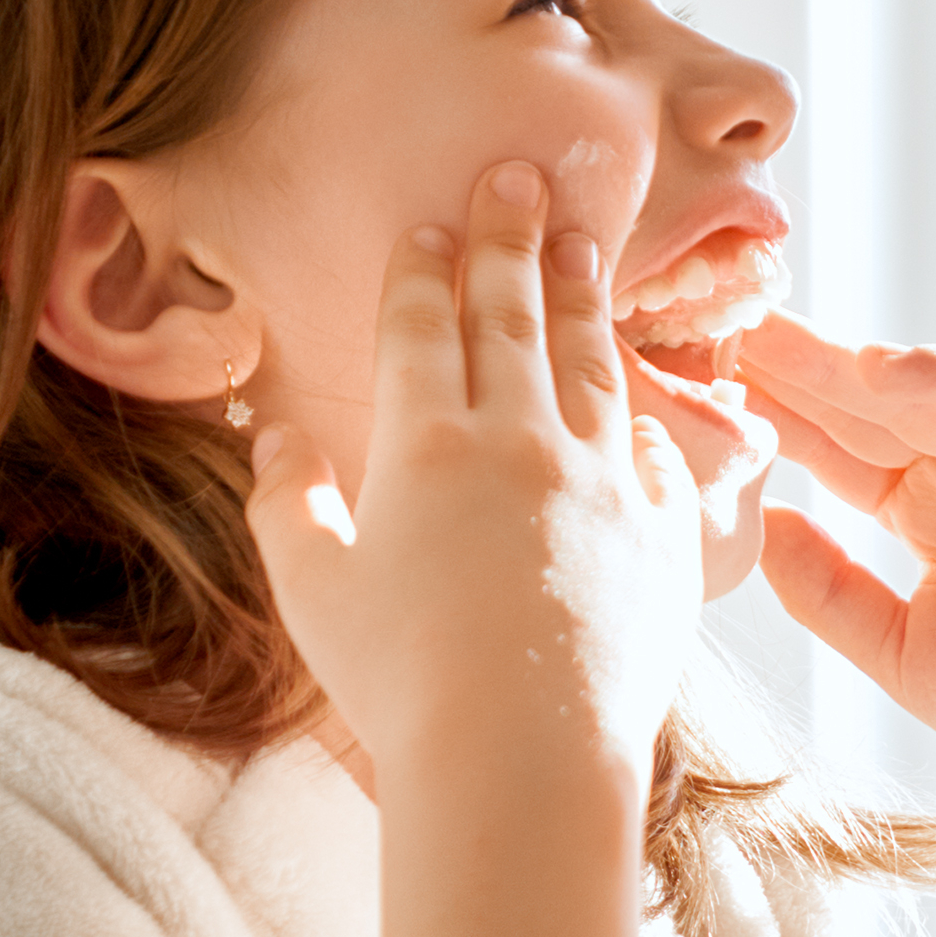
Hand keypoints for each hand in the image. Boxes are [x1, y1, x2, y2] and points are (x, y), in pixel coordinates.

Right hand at [249, 162, 710, 812]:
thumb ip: (288, 500)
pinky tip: (645, 402)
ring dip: (584, 297)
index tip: (428, 221)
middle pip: (513, 317)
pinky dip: (651, 420)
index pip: (421, 327)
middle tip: (522, 176)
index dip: (422, 269)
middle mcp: (522, 443)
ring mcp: (605, 483)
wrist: (524, 760)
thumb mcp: (312, 590)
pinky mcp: (667, 536)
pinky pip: (663, 455)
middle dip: (510, 237)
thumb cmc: (402, 685)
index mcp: (426, 445)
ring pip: (594, 365)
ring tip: (584, 244)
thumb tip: (269, 430)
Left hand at [732, 320, 935, 826]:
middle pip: (865, 402)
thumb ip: (827, 588)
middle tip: (703, 318)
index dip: (761, 408)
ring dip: (853, 360)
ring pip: (931, 391)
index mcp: (917, 505)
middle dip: (789, 363)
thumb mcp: (896, 649)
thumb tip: (754, 526)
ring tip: (772, 334)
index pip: (827, 440)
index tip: (680, 379)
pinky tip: (884, 368)